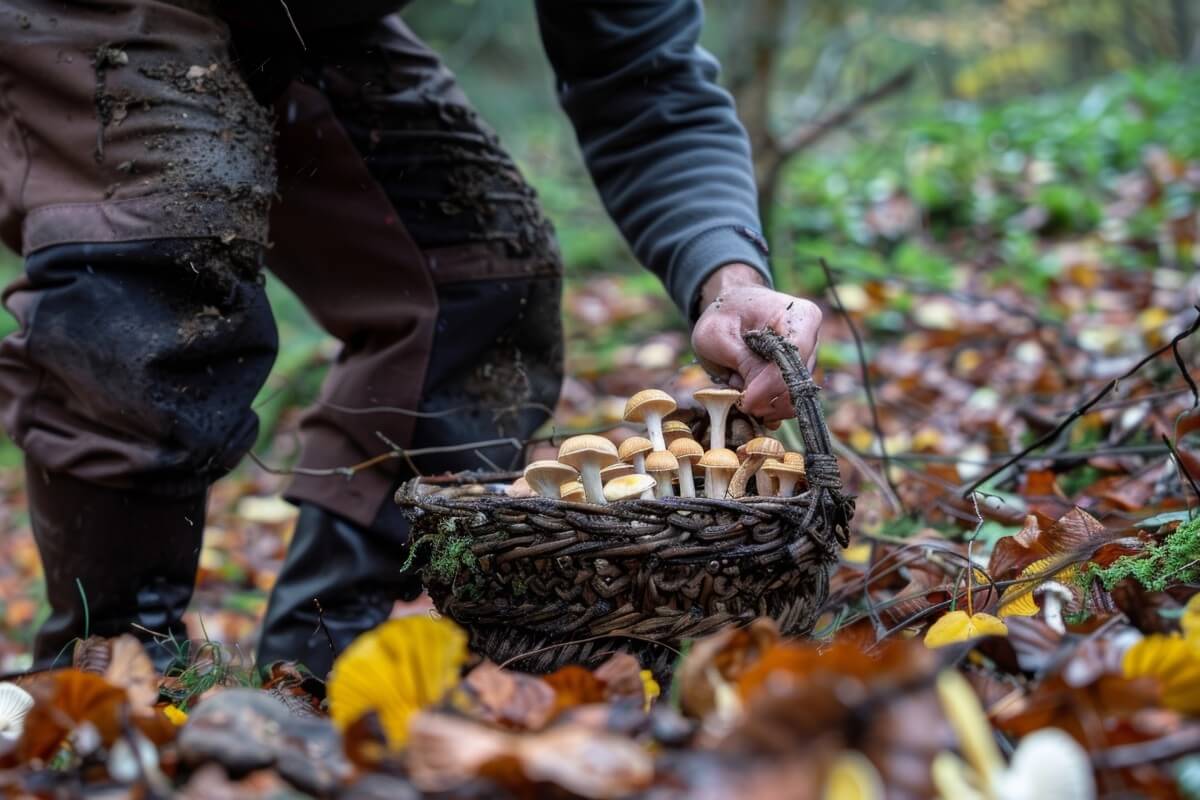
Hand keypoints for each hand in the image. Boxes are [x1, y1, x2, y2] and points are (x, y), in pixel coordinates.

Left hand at [691, 263, 821, 421]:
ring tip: (739, 384)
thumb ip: (743, 361)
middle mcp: (812, 339)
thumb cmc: (722, 315)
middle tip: (738, 399)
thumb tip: (759, 396)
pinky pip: (787, 403)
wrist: (729, 309)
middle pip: (796, 384)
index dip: (770, 384)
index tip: (745, 400)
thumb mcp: (719, 334)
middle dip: (765, 399)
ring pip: (793, 399)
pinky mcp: (799, 378)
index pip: (794, 359)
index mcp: (799, 317)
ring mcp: (808, 361)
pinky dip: (765, 404)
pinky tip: (747, 391)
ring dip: (763, 402)